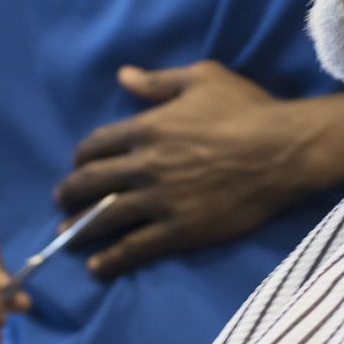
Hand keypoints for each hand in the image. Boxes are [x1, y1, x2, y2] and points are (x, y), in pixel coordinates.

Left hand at [55, 62, 314, 278]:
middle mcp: (145, 165)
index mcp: (147, 127)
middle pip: (91, 183)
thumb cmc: (247, 108)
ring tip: (66, 237)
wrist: (282, 150)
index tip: (77, 165)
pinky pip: (136, 248)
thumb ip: (158, 81)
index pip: (97, 145)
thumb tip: (123, 75)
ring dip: (80, 228)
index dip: (81, 157)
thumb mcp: (202, 78)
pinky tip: (97, 268)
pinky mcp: (179, 230)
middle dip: (69, 193)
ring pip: (106, 218)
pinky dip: (112, 259)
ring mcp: (160, 200)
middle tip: (61, 201)